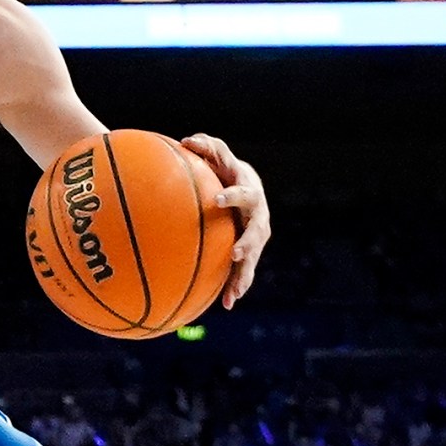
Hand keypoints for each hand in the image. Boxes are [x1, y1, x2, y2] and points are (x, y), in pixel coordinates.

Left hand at [180, 134, 269, 308]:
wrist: (247, 188)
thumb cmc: (226, 170)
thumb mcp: (219, 157)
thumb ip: (206, 148)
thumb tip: (187, 140)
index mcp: (249, 192)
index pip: (243, 192)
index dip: (232, 197)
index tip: (215, 201)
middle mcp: (258, 216)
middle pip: (257, 231)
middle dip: (248, 243)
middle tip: (235, 253)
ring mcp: (256, 236)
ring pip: (252, 258)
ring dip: (244, 275)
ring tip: (235, 293)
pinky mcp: (249, 252)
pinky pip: (242, 272)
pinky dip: (235, 287)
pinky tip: (226, 305)